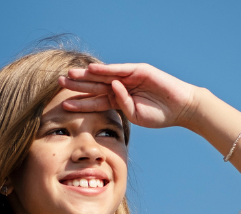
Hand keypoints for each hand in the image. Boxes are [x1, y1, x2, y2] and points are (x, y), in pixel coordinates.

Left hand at [59, 63, 200, 128]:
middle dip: (77, 85)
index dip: (80, 103)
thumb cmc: (160, 115)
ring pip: (103, 76)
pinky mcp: (138, 70)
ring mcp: (129, 77)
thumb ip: (122, 105)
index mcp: (118, 100)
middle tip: (59, 83)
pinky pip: (119, 69)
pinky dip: (106, 69)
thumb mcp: (135, 115)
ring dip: (87, 75)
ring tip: (70, 74)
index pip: (95, 101)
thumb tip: (112, 90)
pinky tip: (92, 69)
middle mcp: (121, 87)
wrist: (181, 108)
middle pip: (95, 86)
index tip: (64, 105)